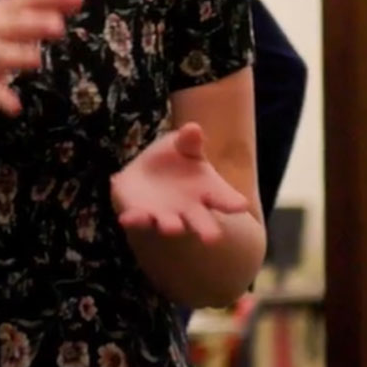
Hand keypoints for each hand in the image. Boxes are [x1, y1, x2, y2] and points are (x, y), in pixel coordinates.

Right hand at [0, 0, 84, 115]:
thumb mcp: (12, 20)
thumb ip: (45, 8)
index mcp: (2, 12)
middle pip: (12, 25)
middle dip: (33, 24)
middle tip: (58, 26)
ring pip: (0, 55)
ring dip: (17, 56)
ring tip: (36, 59)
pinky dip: (1, 98)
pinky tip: (16, 107)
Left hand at [110, 123, 250, 242]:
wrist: (145, 173)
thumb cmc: (174, 159)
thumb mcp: (182, 145)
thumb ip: (189, 141)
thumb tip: (193, 128)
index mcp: (207, 191)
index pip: (224, 199)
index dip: (232, 203)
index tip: (240, 206)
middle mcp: (190, 209)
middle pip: (201, 222)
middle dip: (206, 229)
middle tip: (213, 238)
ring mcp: (165, 215)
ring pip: (170, 224)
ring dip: (170, 225)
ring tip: (172, 227)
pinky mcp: (141, 215)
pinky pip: (137, 219)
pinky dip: (133, 219)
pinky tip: (126, 218)